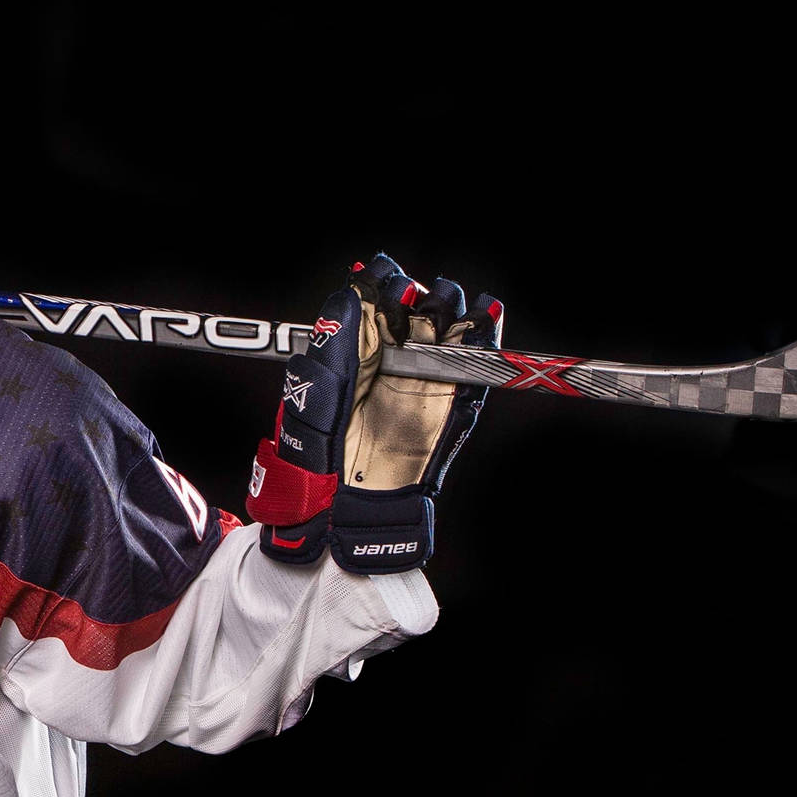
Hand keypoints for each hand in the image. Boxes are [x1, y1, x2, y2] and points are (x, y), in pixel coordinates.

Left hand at [245, 253, 501, 573]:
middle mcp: (388, 361)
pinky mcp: (450, 402)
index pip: (372, 300)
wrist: (346, 517)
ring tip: (442, 312)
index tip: (383, 279)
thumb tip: (348, 296)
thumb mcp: (312, 403)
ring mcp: (422, 380)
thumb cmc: (317, 465)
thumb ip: (333, 350)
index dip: (380, 283)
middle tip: (411, 305)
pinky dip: (484, 334)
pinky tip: (484, 315)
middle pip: (413, 306)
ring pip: (446, 325)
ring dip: (450, 308)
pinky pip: (473, 362)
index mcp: (350, 353)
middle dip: (417, 294)